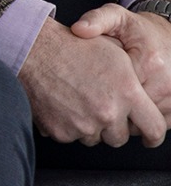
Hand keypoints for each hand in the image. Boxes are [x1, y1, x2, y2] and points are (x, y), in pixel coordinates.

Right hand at [20, 18, 164, 146]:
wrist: (32, 50)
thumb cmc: (72, 47)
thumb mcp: (115, 55)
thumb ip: (136, 84)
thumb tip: (146, 103)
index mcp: (127, 92)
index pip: (154, 128)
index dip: (154, 135)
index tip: (149, 137)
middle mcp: (108, 112)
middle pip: (120, 137)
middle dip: (113, 126)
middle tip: (98, 105)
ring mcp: (84, 125)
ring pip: (95, 138)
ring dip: (89, 126)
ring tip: (76, 100)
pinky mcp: (61, 132)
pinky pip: (70, 136)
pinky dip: (66, 125)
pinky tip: (60, 104)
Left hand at [73, 3, 170, 114]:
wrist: (168, 35)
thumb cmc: (138, 30)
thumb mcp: (116, 17)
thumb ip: (97, 20)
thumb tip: (78, 29)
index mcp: (149, 61)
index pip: (119, 90)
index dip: (100, 91)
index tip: (88, 87)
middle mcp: (166, 82)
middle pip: (131, 109)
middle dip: (112, 107)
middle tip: (96, 99)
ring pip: (145, 122)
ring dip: (127, 118)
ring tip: (112, 103)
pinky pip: (159, 123)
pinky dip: (143, 121)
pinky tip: (130, 108)